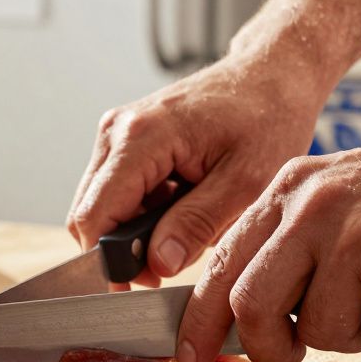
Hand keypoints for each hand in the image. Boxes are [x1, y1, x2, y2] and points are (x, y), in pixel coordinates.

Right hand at [67, 55, 325, 286]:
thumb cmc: (267, 118)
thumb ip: (196, 225)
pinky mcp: (123, 140)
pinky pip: (115, 192)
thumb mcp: (246, 183)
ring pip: (100, 207)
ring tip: (187, 223)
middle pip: (89, 215)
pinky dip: (142, 211)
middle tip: (175, 260)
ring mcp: (115, 134)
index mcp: (141, 137)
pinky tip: (182, 203)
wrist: (271, 74)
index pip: (94, 217)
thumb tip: (156, 264)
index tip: (140, 286)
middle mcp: (116, 131)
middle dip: (124, 249)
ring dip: (136, 230)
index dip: (109, 261)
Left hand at [176, 125, 360, 361]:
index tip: (188, 355)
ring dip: (357, 335)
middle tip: (292, 355)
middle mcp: (312, 208)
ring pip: (321, 331)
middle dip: (267, 348)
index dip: (199, 321)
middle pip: (251, 306)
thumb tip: (241, 313)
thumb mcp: (337, 197)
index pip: (219, 266)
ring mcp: (356, 235)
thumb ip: (288, 244)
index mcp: (288, 190)